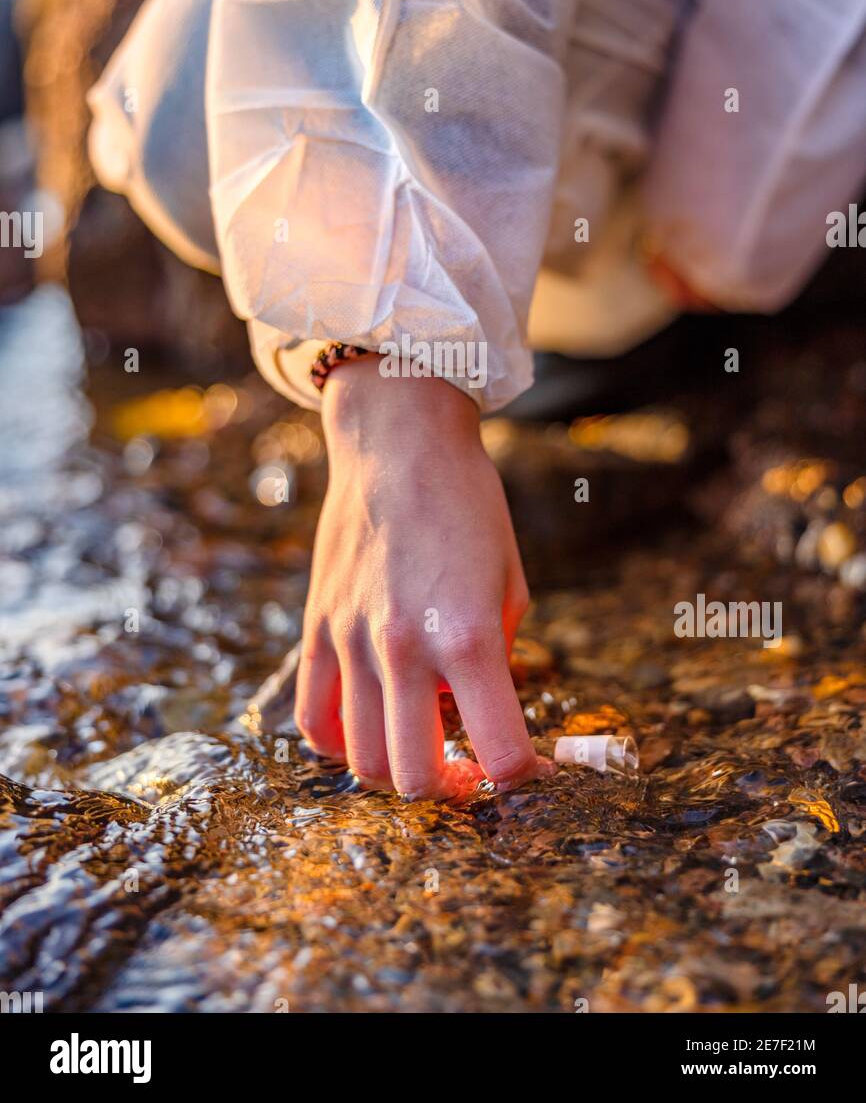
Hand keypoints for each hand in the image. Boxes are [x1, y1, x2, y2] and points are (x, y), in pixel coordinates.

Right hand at [289, 356, 543, 797]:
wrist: (398, 443)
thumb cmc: (468, 506)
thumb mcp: (509, 582)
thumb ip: (496, 657)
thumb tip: (478, 714)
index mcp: (467, 635)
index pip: (501, 753)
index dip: (523, 777)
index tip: (529, 771)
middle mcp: (404, 647)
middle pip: (415, 778)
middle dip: (451, 790)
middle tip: (469, 766)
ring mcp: (351, 641)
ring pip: (361, 760)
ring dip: (396, 769)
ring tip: (421, 743)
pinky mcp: (316, 629)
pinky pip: (313, 719)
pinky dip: (341, 744)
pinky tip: (371, 724)